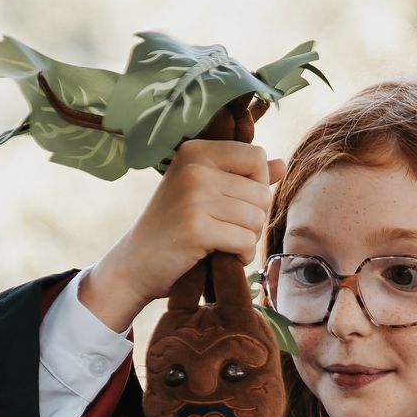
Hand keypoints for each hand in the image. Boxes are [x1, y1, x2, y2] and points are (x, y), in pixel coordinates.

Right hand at [100, 139, 285, 312]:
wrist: (133, 265)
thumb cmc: (172, 229)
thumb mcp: (203, 193)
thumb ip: (242, 177)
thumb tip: (282, 164)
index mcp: (196, 151)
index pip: (256, 158)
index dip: (257, 186)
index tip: (235, 205)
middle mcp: (194, 167)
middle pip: (260, 192)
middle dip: (253, 220)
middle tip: (227, 232)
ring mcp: (194, 196)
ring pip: (256, 218)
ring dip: (247, 240)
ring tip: (222, 245)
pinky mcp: (196, 228)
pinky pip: (245, 241)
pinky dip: (240, 256)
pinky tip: (221, 258)